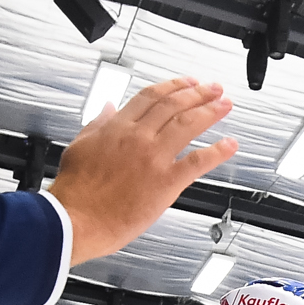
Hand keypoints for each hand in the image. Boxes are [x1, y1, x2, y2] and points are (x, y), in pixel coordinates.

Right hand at [49, 78, 237, 262]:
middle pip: (174, 105)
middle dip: (198, 93)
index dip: (173, 86)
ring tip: (224, 105)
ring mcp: (153, 159)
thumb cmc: (74, 193)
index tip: (186, 83)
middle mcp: (138, 138)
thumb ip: (97, 125)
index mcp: (117, 128)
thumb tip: (108, 109)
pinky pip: (198, 162)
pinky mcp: (165, 183)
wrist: (75, 221)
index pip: (151, 97)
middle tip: (213, 89)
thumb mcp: (79, 147)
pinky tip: (229, 145)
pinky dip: (217, 152)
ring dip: (211, 112)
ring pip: (189, 125)